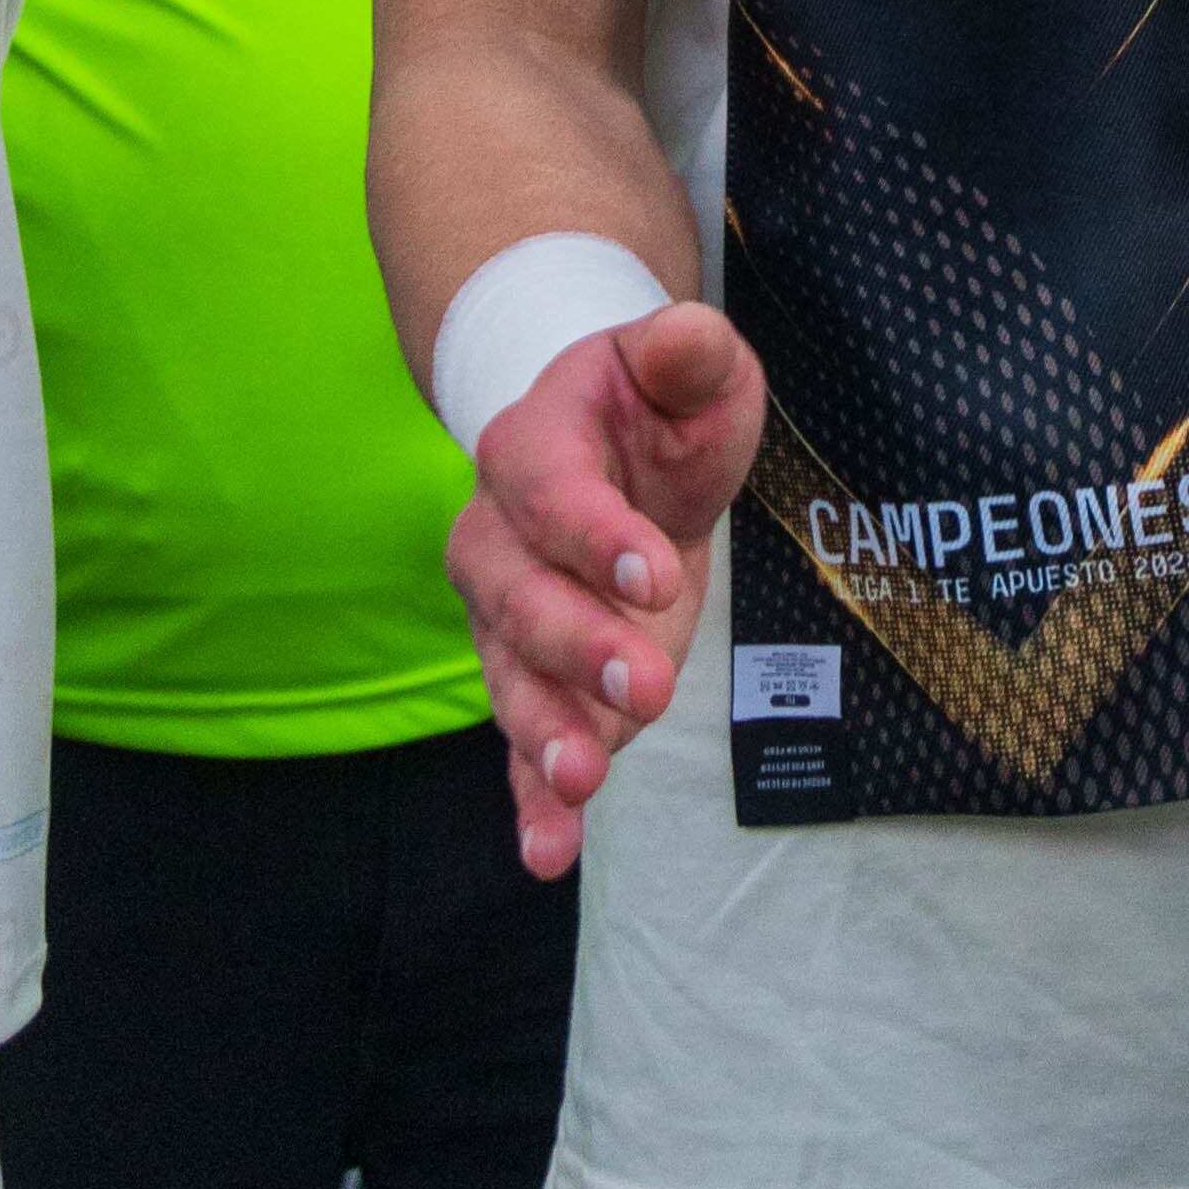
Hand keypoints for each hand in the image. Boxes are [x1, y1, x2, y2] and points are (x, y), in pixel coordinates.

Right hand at [445, 299, 766, 883]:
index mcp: (532, 445)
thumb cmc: (659, 404)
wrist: (627, 451)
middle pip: (520, 600)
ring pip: (512, 679)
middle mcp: (498, 536)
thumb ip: (686, 349)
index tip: (656, 575)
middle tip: (649, 685)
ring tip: (582, 783)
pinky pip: (521, 742)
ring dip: (545, 736)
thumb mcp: (690, 363)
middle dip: (580, 647)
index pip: (550, 494)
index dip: (594, 535)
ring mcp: (507, 615)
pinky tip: (548, 851)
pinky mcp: (537, 675)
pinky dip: (531, 799)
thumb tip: (684, 336)